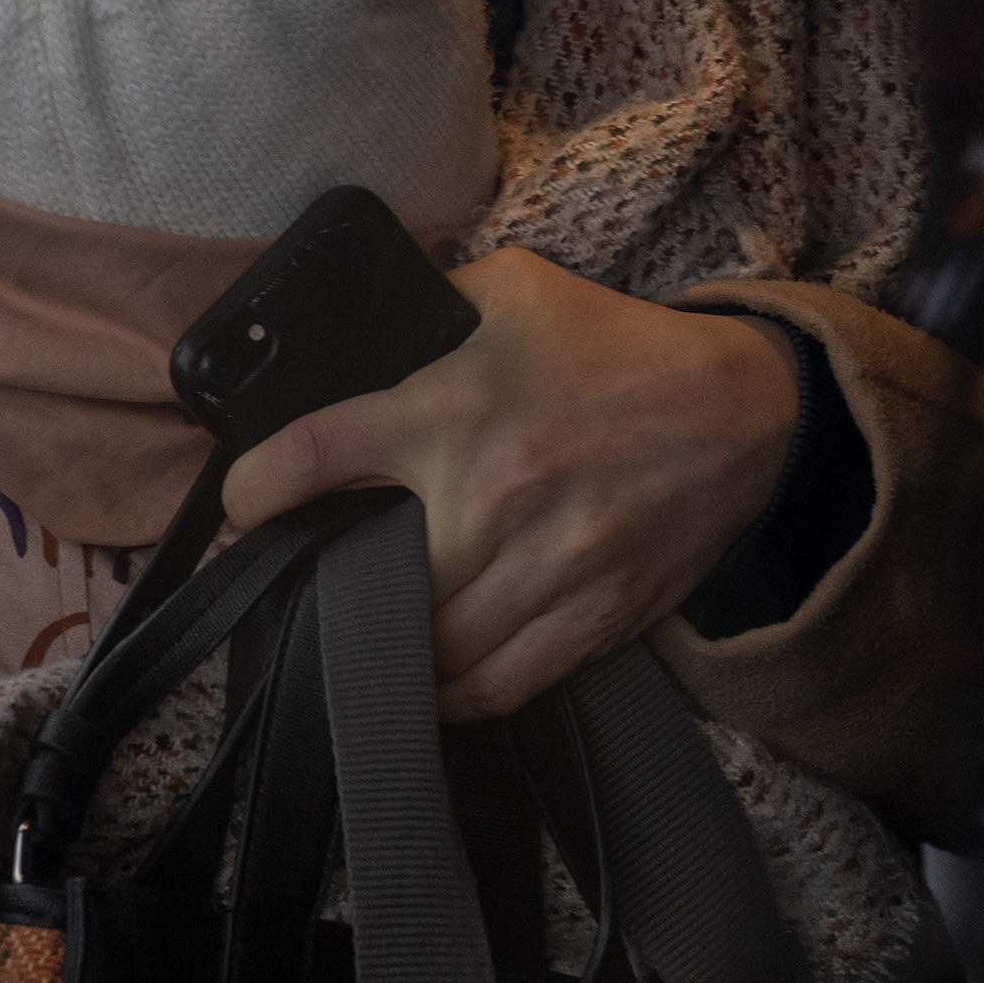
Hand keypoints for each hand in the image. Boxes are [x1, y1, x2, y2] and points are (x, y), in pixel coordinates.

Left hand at [218, 252, 803, 720]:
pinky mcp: (587, 623)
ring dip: (387, 649)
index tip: (242, 507)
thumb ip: (430, 301)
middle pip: (366, 580)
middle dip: (327, 585)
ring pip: (427, 651)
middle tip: (311, 580)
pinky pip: (494, 690)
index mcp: (450, 411)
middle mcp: (486, 500)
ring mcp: (540, 572)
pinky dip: (448, 694)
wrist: (742, 413)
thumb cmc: (617, 346)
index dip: (252, 491)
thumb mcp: (515, 288)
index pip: (313, 458)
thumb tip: (358, 318)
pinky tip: (428, 677)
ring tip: (366, 631)